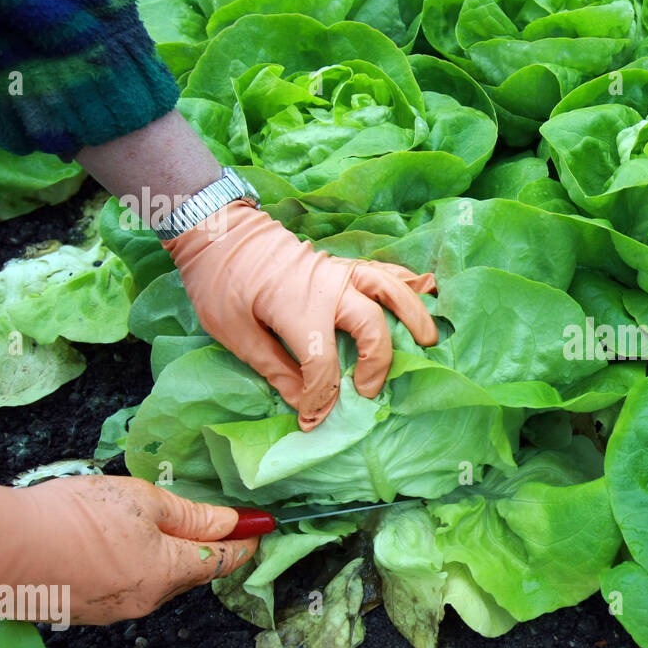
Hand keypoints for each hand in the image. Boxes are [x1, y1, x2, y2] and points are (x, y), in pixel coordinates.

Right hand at [0, 477, 257, 625]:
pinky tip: (125, 543)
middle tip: (221, 522)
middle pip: (193, 574)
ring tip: (166, 526)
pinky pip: (130, 586)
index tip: (261, 526)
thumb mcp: (142, 501)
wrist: (1, 548)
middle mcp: (148, 600)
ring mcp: (117, 610)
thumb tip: (230, 523)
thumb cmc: (74, 517)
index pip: (222, 561)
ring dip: (171, 557)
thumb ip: (190, 516)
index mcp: (168, 573)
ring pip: (160, 581)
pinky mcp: (89, 610)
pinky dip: (140, 566)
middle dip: (209, 549)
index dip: (245, 542)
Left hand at [164, 202, 437, 430]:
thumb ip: (273, 369)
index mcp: (296, 308)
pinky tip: (424, 291)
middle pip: (371, 326)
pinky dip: (406, 281)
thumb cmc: (218, 282)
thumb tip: (303, 403)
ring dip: (414, 316)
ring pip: (389, 290)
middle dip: (376, 363)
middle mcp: (326, 289)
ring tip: (429, 341)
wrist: (218, 228)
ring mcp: (338, 272)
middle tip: (368, 391)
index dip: (321, 398)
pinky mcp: (341, 263)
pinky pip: (382, 270)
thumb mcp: (232, 332)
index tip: (312, 419)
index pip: (322, 364)